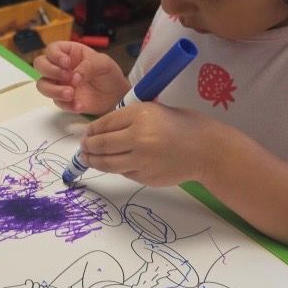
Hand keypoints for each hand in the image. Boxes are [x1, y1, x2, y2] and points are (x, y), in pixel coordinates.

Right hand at [33, 41, 128, 114]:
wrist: (116, 96)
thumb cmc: (108, 74)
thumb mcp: (103, 63)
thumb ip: (88, 66)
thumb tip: (73, 78)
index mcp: (69, 53)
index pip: (51, 49)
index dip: (54, 55)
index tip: (67, 64)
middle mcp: (59, 67)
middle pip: (40, 65)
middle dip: (51, 71)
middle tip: (68, 77)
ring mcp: (59, 84)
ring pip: (42, 85)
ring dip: (54, 90)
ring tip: (71, 94)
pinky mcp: (63, 100)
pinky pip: (57, 102)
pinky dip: (67, 105)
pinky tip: (80, 105)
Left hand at [80, 102, 213, 186]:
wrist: (204, 148)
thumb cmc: (179, 124)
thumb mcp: (152, 110)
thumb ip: (126, 119)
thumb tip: (96, 131)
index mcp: (139, 114)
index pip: (103, 124)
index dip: (90, 131)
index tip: (85, 134)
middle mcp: (139, 137)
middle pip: (101, 145)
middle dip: (87, 147)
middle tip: (83, 148)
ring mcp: (142, 160)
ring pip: (107, 163)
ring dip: (94, 161)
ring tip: (88, 159)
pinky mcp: (146, 177)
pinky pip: (124, 173)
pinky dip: (117, 168)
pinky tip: (116, 164)